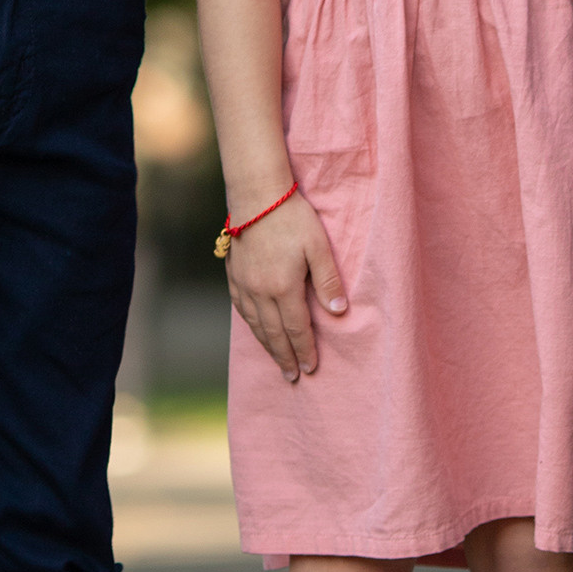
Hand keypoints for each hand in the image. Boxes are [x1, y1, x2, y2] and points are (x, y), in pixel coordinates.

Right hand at [225, 192, 346, 378]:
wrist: (256, 195)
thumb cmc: (293, 218)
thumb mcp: (318, 246)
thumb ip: (328, 280)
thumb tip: (338, 312)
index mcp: (283, 287)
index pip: (296, 329)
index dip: (305, 350)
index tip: (311, 368)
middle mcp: (260, 291)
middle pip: (274, 333)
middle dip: (285, 357)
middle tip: (292, 376)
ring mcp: (244, 284)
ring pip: (255, 324)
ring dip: (267, 345)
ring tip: (277, 360)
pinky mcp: (233, 273)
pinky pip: (240, 308)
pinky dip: (250, 325)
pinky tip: (255, 329)